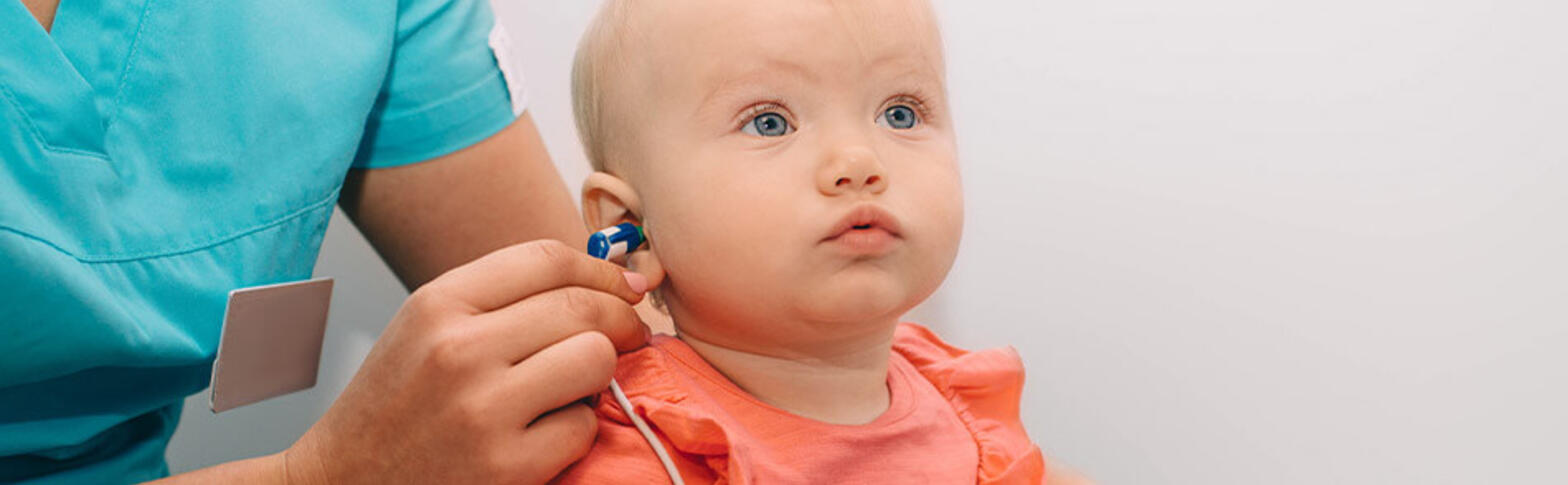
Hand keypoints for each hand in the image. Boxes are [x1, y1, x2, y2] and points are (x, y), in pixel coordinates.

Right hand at [284, 240, 650, 484]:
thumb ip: (502, 297)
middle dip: (621, 319)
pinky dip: (575, 432)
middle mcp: (459, 349)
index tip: (625, 285)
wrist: (342, 483)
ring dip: (598, 375)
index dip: (601, 269)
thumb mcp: (428, 328)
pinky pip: (583, 427)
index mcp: (438, 304)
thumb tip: (609, 278)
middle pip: (582, 307)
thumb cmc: (395, 406)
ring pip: (595, 360)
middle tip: (629, 335)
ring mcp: (484, 409)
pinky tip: (543, 435)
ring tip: (574, 387)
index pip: (547, 259)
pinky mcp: (507, 465)